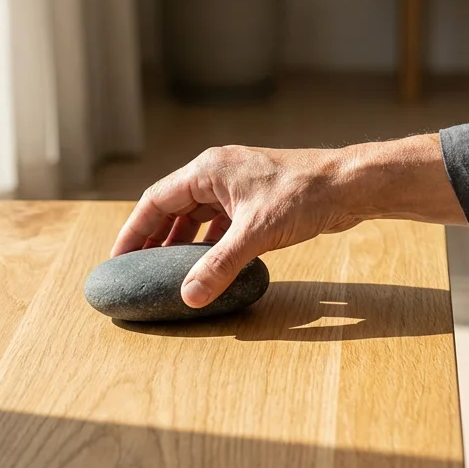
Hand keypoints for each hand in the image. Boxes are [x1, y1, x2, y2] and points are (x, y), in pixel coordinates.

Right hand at [110, 145, 363, 307]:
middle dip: (154, 239)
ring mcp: (238, 185)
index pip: (155, 200)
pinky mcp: (256, 199)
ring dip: (181, 242)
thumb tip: (189, 297)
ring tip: (167, 271)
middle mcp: (218, 173)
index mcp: (208, 170)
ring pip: (197, 215)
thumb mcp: (256, 234)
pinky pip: (220, 221)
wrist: (350, 185)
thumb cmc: (304, 196)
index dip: (133, 231)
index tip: (118, 258)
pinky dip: (209, 242)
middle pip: (173, 207)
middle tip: (137, 270)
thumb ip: (219, 265)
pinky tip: (208, 263)